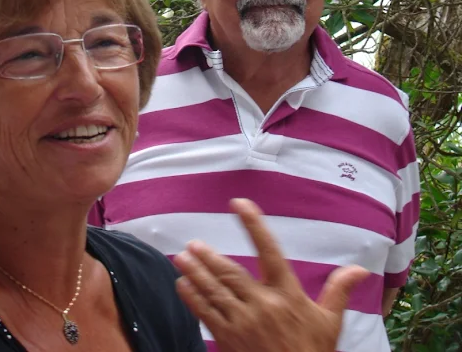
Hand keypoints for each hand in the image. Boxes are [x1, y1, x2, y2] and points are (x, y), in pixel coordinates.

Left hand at [173, 199, 368, 351]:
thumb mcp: (330, 322)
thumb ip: (338, 290)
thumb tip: (360, 269)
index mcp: (287, 294)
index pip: (269, 251)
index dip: (254, 225)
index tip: (239, 204)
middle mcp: (263, 305)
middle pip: (231, 273)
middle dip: (209, 258)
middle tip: (194, 244)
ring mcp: (243, 322)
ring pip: (215, 291)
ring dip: (195, 273)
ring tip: (181, 258)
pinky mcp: (228, 339)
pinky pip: (206, 314)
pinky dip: (192, 298)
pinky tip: (183, 285)